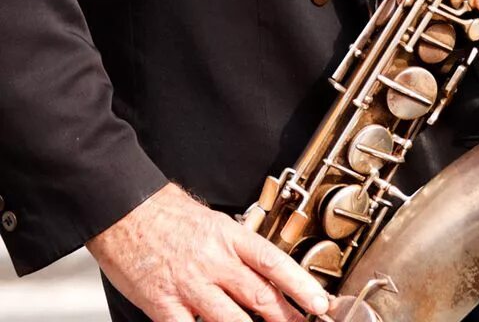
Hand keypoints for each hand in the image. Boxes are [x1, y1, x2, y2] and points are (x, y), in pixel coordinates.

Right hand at [87, 183, 330, 321]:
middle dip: (286, 318)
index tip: (320, 303)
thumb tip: (253, 264)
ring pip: (231, 321)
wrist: (121, 205)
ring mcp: (190, 284)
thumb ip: (230, 243)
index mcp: (227, 235)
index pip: (273, 262)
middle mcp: (214, 260)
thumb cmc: (161, 208)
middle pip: (260, 296)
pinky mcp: (163, 304)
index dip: (300, 285)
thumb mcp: (207, 218)